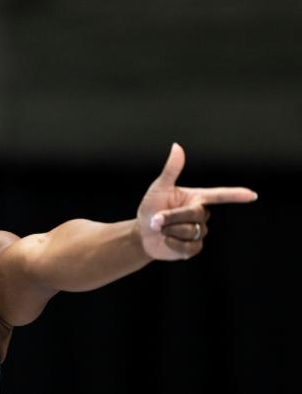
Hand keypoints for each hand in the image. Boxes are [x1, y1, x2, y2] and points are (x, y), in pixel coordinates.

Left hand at [136, 143, 257, 260]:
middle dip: (172, 217)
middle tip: (156, 219)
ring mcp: (199, 232)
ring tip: (161, 229)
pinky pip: (189, 247)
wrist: (142, 233)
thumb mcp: (159, 188)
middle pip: (195, 214)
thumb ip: (171, 170)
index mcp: (196, 197)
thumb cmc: (150, 207)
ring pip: (191, 231)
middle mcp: (201, 214)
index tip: (252, 195)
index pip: (219, 195)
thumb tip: (177, 146)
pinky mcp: (194, 247)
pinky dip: (173, 244)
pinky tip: (166, 240)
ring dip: (170, 230)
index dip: (235, 195)